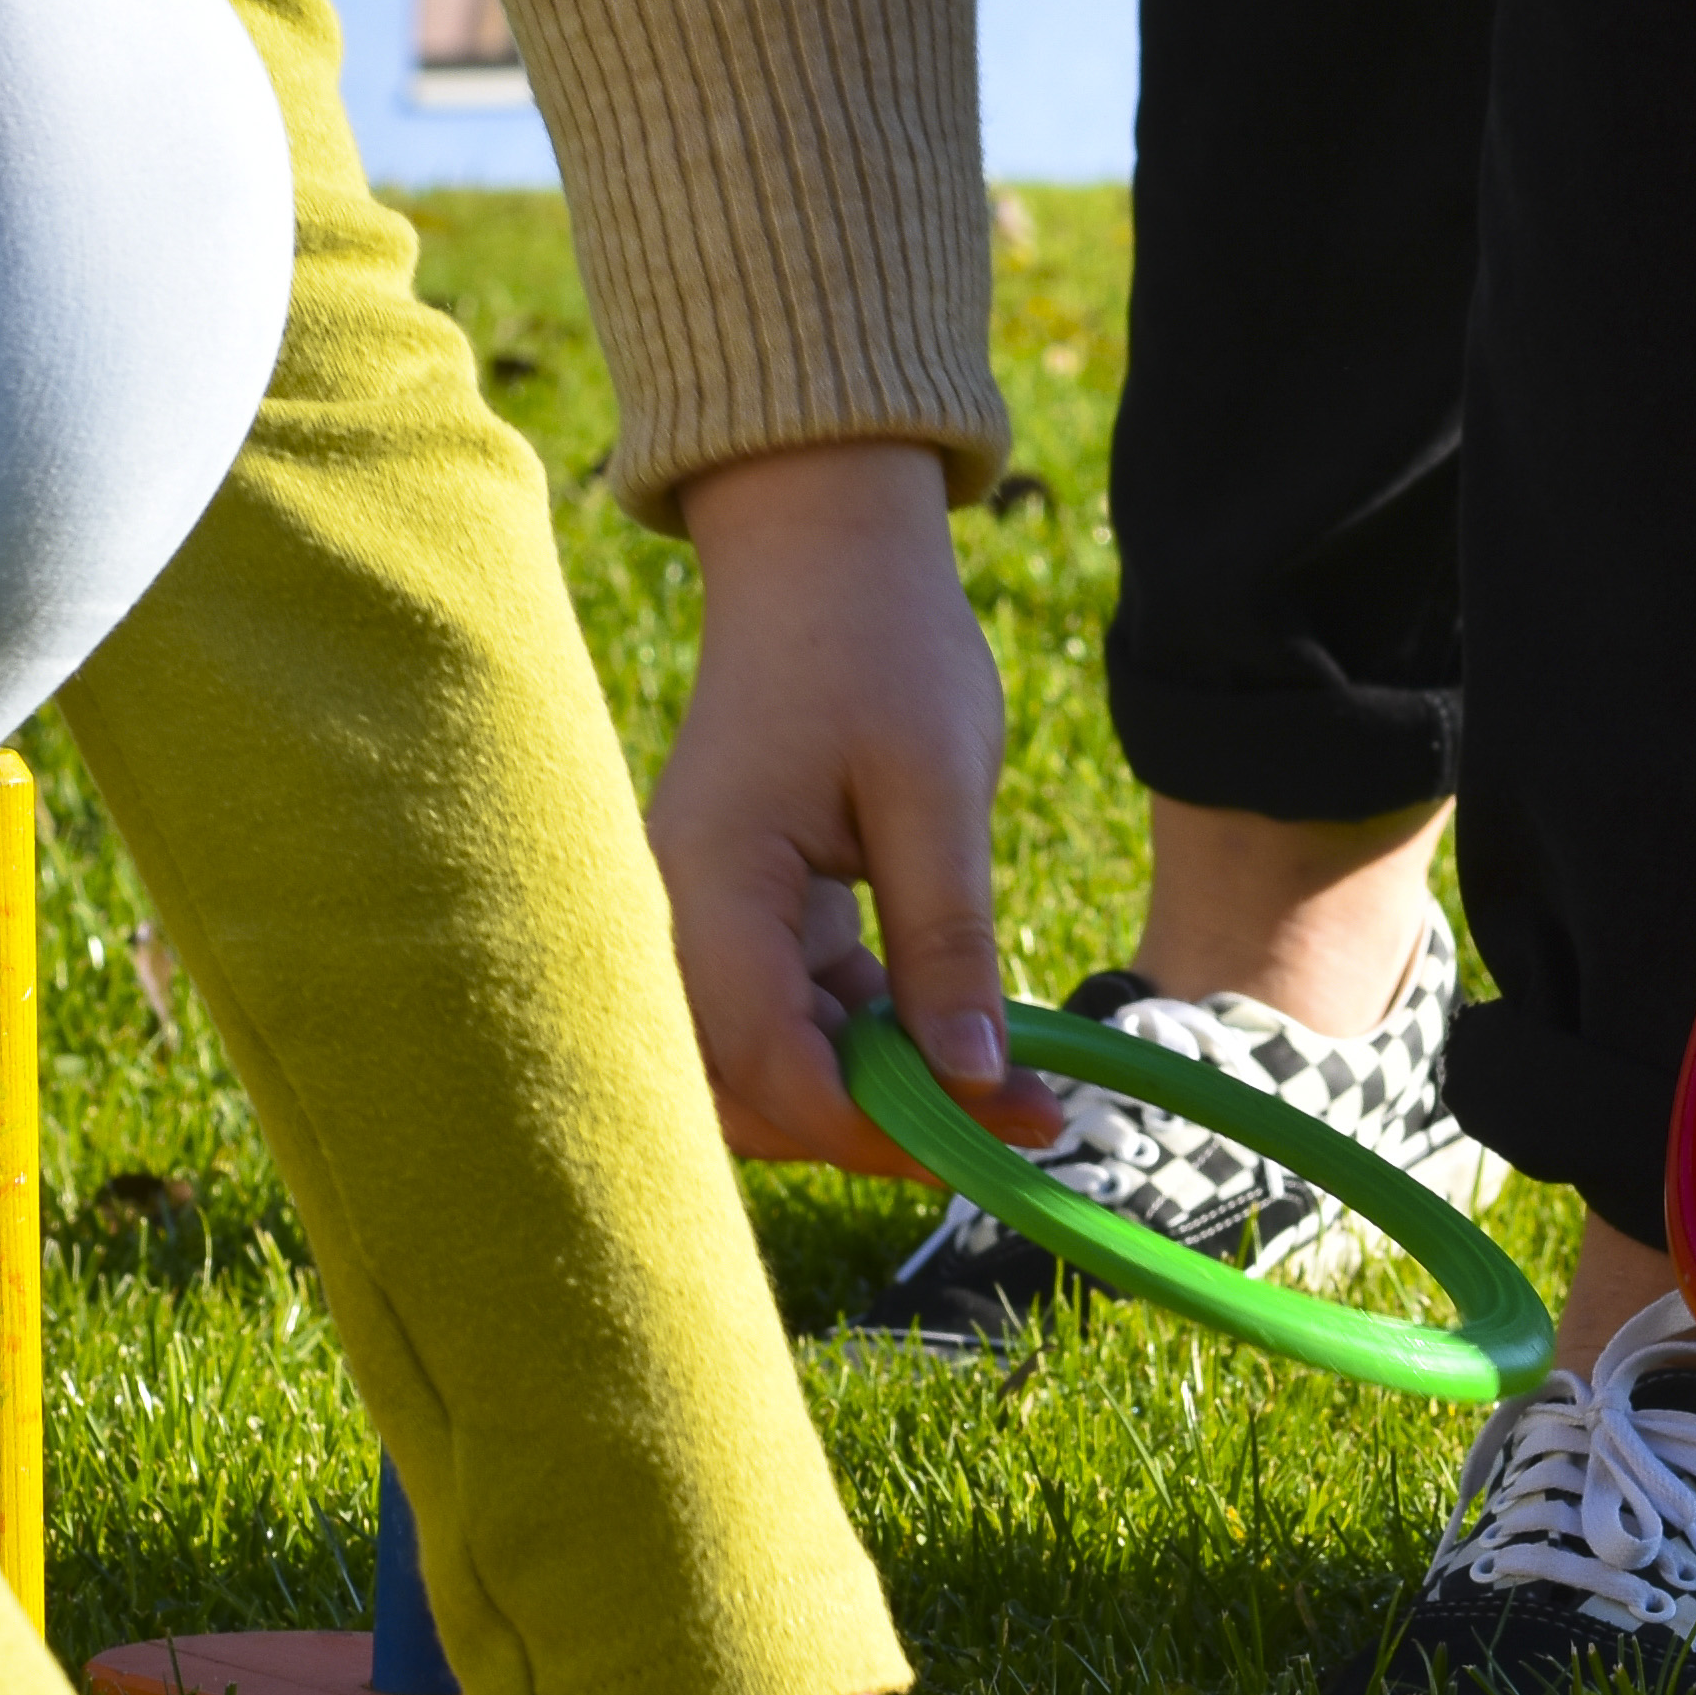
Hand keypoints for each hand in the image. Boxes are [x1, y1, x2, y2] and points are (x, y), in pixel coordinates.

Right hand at [648, 443, 1044, 1174]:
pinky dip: (879, 1050)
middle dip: (876, 1130)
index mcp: (712, 884)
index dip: (876, 1125)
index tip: (992, 1135)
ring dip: (883, 1101)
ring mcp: (710, 928)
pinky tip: (968, 1046)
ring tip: (1010, 1094)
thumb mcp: (936, 791)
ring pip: (775, 1074)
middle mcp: (682, 923)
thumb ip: (948, 942)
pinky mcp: (751, 926)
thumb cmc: (881, 648)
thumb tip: (974, 1081)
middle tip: (1013, 1125)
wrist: (827, 559)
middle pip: (751, 1095)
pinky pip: (800, 1025)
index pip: (769, 1062)